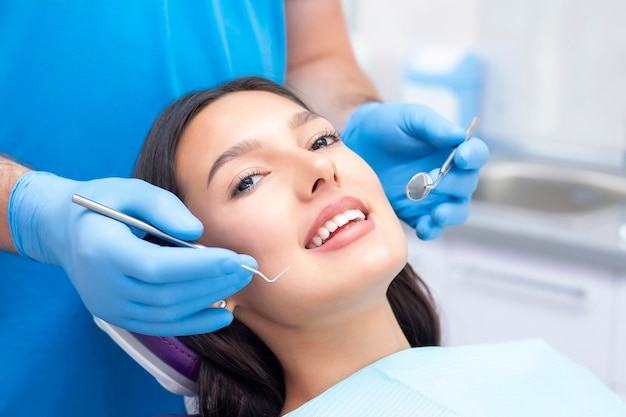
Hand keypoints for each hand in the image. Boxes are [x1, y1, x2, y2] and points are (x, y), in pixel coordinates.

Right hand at [8, 172, 253, 334]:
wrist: (64, 231)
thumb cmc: (101, 204)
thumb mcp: (130, 190)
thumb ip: (163, 207)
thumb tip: (198, 233)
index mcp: (101, 250)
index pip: (157, 267)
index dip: (200, 267)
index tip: (235, 258)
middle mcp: (102, 286)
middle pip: (166, 294)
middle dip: (213, 283)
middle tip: (248, 268)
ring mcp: (109, 306)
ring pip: (166, 313)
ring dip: (208, 301)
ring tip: (239, 282)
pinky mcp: (118, 317)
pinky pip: (160, 326)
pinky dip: (194, 323)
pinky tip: (223, 314)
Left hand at [342, 102, 488, 239]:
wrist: (357, 145)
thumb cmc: (386, 125)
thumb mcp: (408, 118)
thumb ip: (432, 125)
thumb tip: (458, 136)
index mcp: (452, 149)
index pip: (475, 154)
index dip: (473, 156)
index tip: (461, 158)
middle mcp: (448, 174)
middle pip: (466, 185)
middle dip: (455, 184)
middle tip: (433, 179)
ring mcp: (433, 196)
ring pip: (455, 211)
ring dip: (450, 214)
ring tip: (438, 214)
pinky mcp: (415, 212)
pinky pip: (431, 226)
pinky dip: (431, 230)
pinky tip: (423, 228)